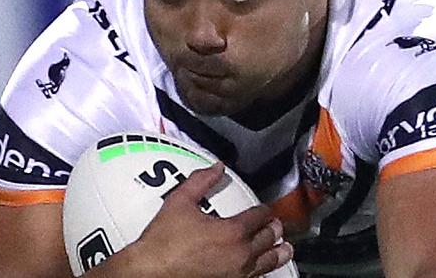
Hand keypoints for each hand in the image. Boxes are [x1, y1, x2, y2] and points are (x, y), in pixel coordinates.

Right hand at [128, 162, 293, 276]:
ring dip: (277, 253)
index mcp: (232, 231)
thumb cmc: (163, 243)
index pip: (258, 216)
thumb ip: (201, 181)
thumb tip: (216, 168)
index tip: (266, 209)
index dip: (264, 210)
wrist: (150, 273)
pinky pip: (255, 277)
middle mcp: (240, 254)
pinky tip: (263, 269)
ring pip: (266, 262)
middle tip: (277, 225)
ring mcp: (237, 274)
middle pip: (267, 238)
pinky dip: (263, 270)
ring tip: (285, 249)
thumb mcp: (180, 202)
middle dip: (273, 229)